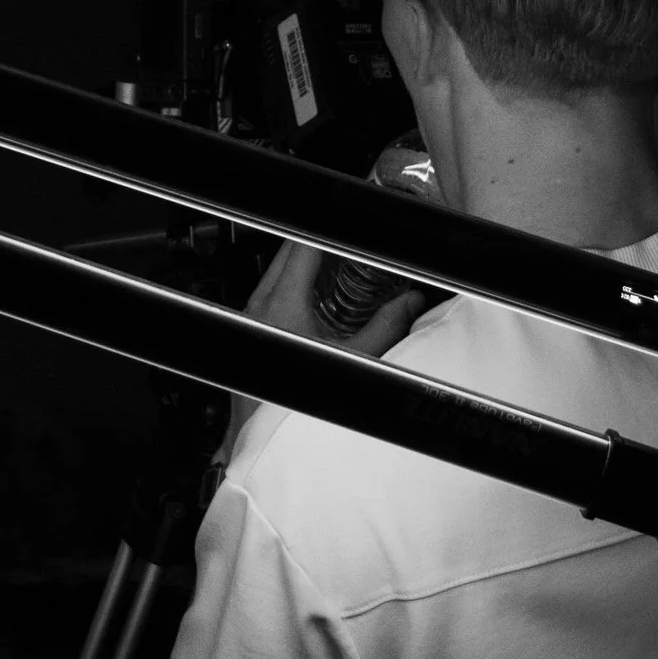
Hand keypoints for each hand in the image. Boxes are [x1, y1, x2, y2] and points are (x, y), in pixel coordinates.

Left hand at [222, 240, 429, 445]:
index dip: (328, 227)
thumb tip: (410, 303)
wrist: (262, 435)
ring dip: (304, 260)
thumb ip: (386, 327)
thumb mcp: (355, 360)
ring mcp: (249, 315)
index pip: (303, 243)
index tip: (348, 223)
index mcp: (283, 303)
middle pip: (288, 250)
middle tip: (346, 239)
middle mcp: (259, 304)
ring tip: (334, 260)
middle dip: (318, 238)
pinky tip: (313, 295)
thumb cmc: (297, 402)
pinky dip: (293, 282)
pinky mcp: (247, 329)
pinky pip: (271, 290)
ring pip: (277, 270)